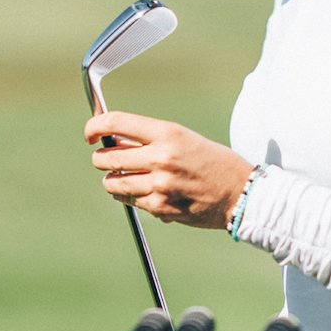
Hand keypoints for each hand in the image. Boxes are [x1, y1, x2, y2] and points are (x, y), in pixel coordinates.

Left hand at [85, 111, 255, 229]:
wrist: (241, 192)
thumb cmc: (211, 161)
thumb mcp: (183, 139)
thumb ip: (148, 140)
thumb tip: (111, 141)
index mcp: (167, 133)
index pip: (116, 122)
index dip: (94, 127)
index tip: (90, 134)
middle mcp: (161, 157)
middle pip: (106, 158)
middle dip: (102, 159)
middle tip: (108, 160)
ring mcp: (160, 185)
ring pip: (113, 184)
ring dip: (114, 182)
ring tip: (126, 179)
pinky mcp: (161, 208)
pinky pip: (130, 202)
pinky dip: (132, 198)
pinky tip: (150, 193)